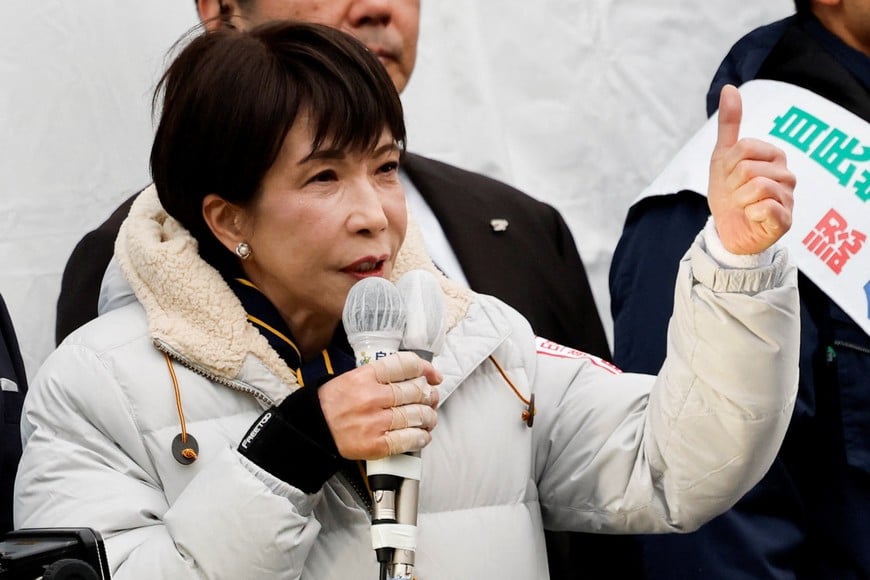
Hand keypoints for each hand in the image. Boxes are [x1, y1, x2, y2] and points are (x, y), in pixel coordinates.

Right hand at [318, 351, 440, 459]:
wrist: (314, 428)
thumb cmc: (334, 402)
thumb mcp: (354, 377)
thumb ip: (383, 375)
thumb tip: (416, 377)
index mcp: (366, 376)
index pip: (405, 365)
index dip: (425, 369)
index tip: (433, 376)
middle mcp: (372, 397)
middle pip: (416, 391)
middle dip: (429, 395)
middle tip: (430, 398)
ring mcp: (376, 422)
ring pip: (418, 415)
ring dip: (429, 417)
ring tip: (428, 417)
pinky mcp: (377, 444)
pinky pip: (410, 439)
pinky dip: (421, 437)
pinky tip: (422, 435)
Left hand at [708, 84, 795, 254]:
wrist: (727, 229)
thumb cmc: (729, 191)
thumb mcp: (723, 156)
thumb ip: (729, 123)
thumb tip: (729, 88)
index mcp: (774, 155)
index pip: (744, 148)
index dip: (727, 166)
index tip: (730, 177)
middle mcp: (787, 174)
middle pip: (748, 168)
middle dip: (731, 184)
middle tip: (735, 195)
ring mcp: (789, 197)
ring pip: (756, 187)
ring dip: (739, 200)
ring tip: (743, 206)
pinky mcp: (786, 220)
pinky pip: (764, 208)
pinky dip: (750, 214)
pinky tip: (752, 217)